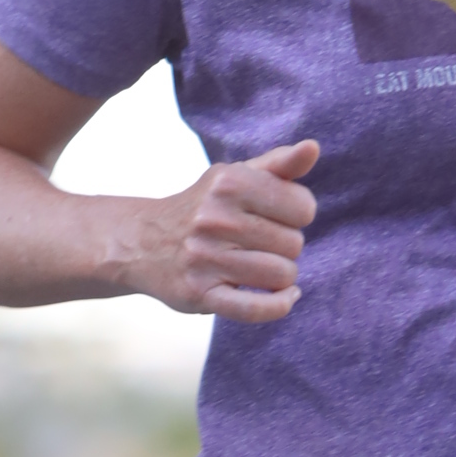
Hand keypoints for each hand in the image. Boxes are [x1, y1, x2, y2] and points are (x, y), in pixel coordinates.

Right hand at [147, 141, 318, 322]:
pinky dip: (278, 306)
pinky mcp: (200, 294)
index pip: (303, 207)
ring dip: (279, 276)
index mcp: (230, 182)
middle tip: (258, 243)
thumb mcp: (236, 176)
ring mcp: (206, 258)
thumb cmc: (204, 207)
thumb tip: (312, 148)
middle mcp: (216, 218)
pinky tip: (284, 297)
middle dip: (285, 246)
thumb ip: (280, 163)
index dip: (297, 214)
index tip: (275, 216)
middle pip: (294, 244)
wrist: (142, 242)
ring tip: (258, 265)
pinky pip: (256, 308)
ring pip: (282, 275)